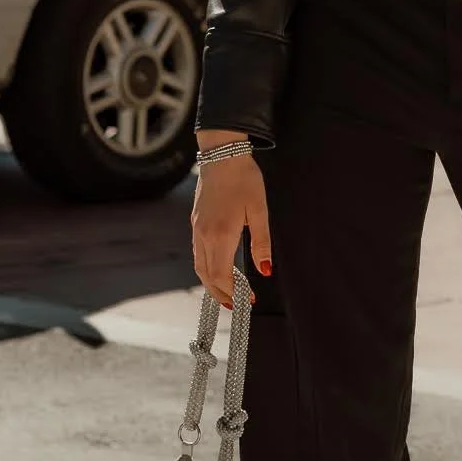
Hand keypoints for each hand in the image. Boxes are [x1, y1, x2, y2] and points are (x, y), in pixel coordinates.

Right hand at [191, 147, 271, 308]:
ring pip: (199, 266)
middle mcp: (204, 235)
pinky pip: (198, 253)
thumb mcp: (259, 211)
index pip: (222, 276)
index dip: (233, 293)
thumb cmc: (244, 180)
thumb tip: (265, 271)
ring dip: (211, 283)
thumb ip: (262, 243)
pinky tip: (218, 269)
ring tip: (226, 293)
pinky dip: (206, 268)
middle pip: (207, 276)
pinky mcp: (195, 222)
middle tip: (235, 306)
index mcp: (221, 235)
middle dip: (220, 294)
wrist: (222, 154)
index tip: (247, 301)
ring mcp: (196, 229)